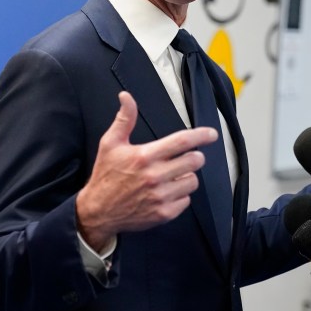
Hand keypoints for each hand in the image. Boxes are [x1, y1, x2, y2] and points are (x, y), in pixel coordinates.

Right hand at [75, 91, 217, 251]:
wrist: (98, 210)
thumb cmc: (105, 175)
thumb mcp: (110, 143)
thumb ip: (124, 119)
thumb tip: (126, 96)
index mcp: (145, 156)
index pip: (181, 141)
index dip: (201, 136)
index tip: (212, 134)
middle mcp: (155, 176)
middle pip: (194, 161)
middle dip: (194, 157)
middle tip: (185, 158)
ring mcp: (160, 196)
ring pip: (193, 181)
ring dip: (186, 177)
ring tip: (172, 176)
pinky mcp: (163, 213)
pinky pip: (186, 201)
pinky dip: (180, 195)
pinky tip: (166, 192)